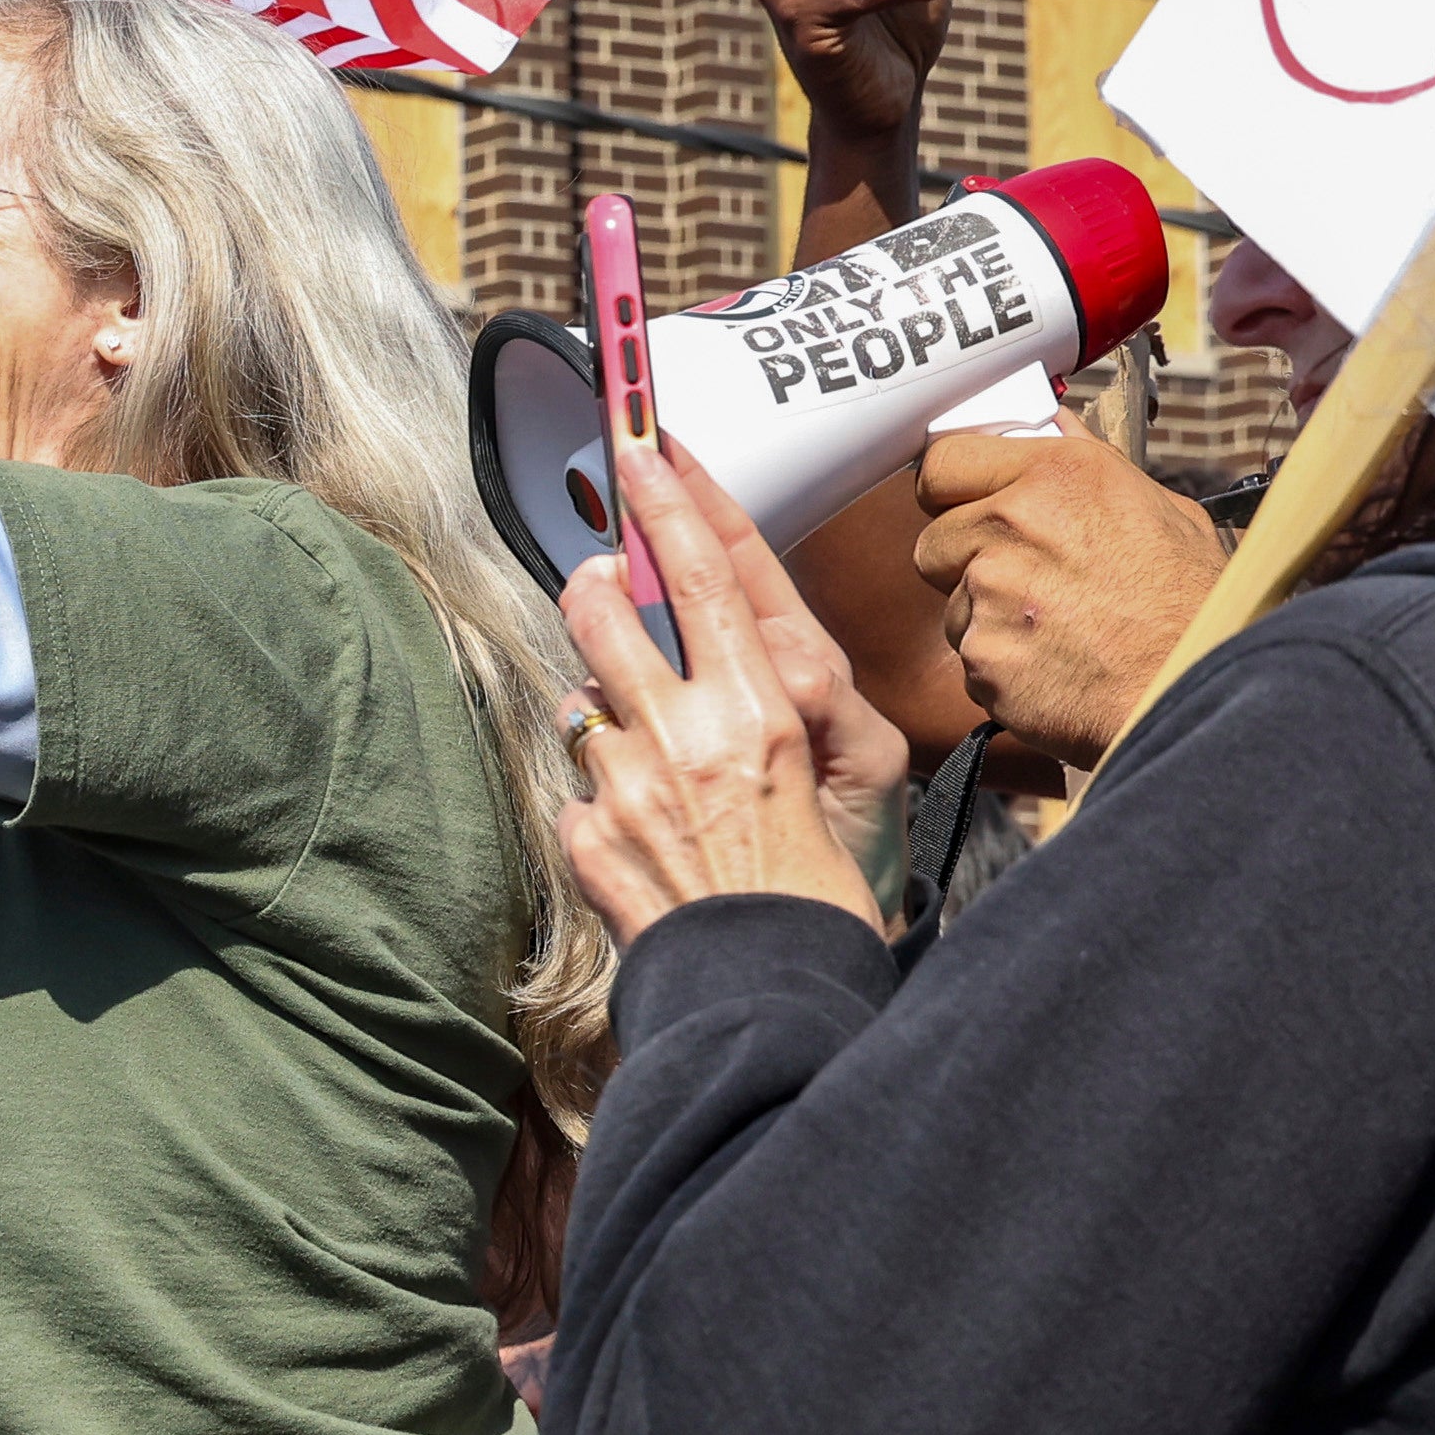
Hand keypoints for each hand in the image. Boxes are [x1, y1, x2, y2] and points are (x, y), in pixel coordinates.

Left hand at [560, 437, 907, 943]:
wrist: (778, 991)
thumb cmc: (831, 881)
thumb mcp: (859, 768)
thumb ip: (805, 690)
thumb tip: (758, 643)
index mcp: (765, 706)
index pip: (707, 573)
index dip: (672, 501)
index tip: (642, 444)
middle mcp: (689, 733)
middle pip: (608, 610)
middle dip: (595, 578)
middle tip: (597, 571)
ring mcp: (627, 786)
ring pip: (582, 694)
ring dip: (602, 698)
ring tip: (646, 737)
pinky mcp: (587, 836)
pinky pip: (576, 783)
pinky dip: (601, 793)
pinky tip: (642, 829)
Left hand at [910, 420, 1229, 770]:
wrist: (1195, 686)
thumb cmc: (1190, 602)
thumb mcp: (1163, 510)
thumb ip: (1093, 465)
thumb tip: (1056, 425)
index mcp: (1059, 474)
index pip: (944, 461)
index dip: (948, 488)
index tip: (959, 504)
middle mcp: (1014, 523)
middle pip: (933, 540)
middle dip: (963, 562)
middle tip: (1022, 581)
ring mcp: (990, 592)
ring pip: (951, 603)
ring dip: (986, 618)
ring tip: (1055, 629)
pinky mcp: (981, 654)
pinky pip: (970, 655)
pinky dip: (1001, 666)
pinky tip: (1053, 666)